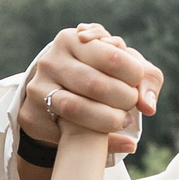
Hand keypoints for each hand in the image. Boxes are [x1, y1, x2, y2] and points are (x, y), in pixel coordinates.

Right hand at [20, 24, 159, 157]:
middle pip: (94, 83)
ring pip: (76, 108)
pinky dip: (94, 140)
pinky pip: (64, 131)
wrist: (57, 100)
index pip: (111, 55)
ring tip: (123, 121)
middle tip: (131, 105)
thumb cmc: (98, 77)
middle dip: (122, 99)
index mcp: (72, 39)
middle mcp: (50, 60)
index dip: (133, 74)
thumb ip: (145, 78)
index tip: (136, 84)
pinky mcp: (30, 115)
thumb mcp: (122, 69)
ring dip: (108, 119)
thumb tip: (148, 105)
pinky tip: (109, 139)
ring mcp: (37, 88)